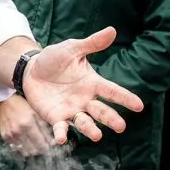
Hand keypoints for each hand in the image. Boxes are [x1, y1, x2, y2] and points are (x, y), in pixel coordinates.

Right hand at [0, 95, 52, 156]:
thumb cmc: (22, 105)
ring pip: (25, 153)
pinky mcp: (5, 137)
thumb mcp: (36, 112)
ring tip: (35, 147)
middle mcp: (19, 131)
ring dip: (32, 151)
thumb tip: (52, 141)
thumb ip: (44, 126)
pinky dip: (22, 149)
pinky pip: (16, 149)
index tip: (50, 147)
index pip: (42, 144)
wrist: (4, 102)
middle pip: (34, 151)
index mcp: (29, 124)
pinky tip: (26, 144)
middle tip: (44, 147)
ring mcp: (11, 135)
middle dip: (41, 151)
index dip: (48, 148)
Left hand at [22, 28, 143, 144]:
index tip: (139, 106)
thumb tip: (112, 30)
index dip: (125, 98)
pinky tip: (62, 139)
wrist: (31, 69)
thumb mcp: (72, 49)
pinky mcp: (55, 118)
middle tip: (121, 127)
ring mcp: (71, 110)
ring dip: (91, 130)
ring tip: (97, 136)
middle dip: (111, 119)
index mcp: (92, 83)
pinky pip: (60, 128)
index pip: (112, 91)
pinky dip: (61, 134)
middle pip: (102, 111)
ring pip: (84, 123)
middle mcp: (85, 100)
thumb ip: (91, 44)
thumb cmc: (54, 59)